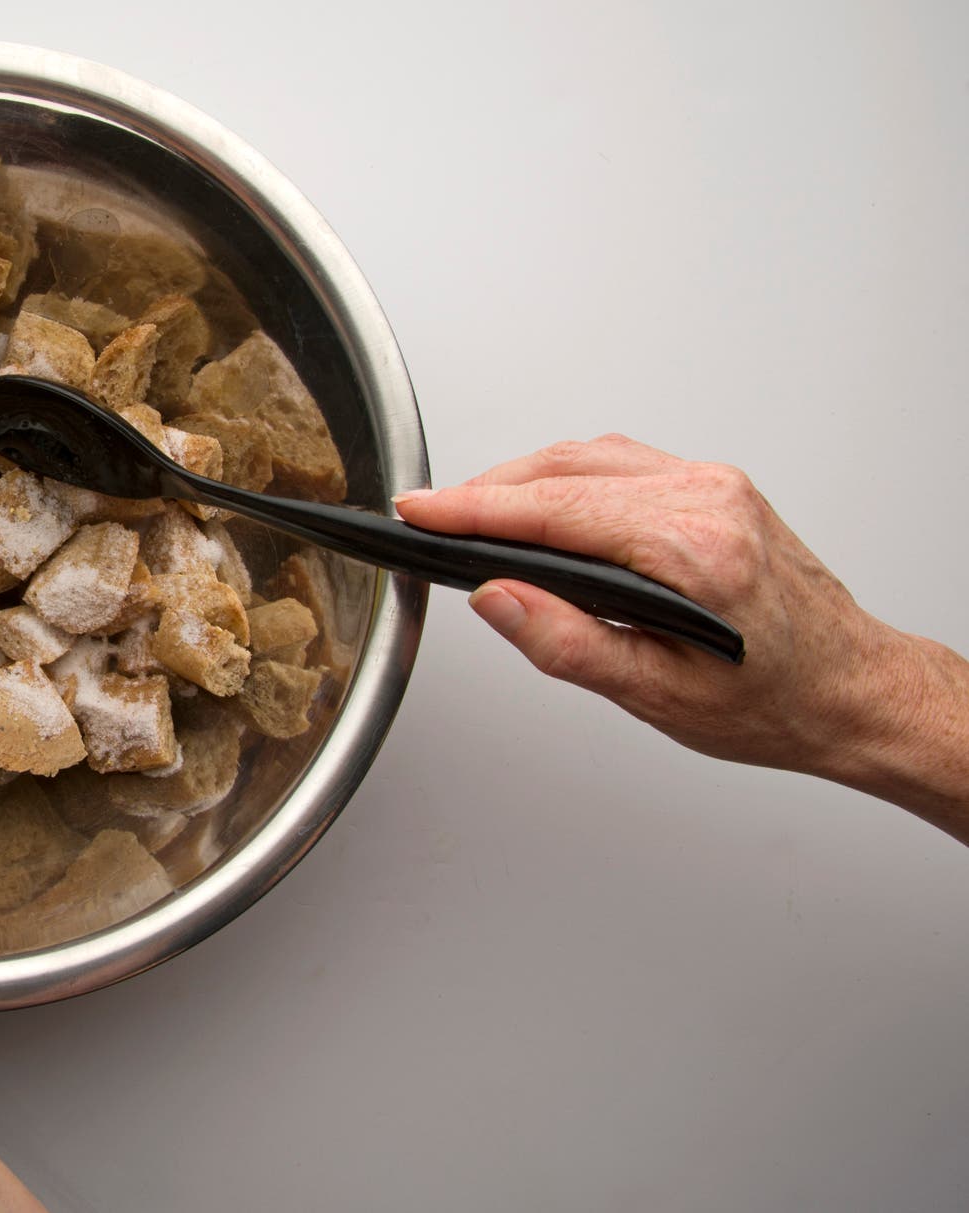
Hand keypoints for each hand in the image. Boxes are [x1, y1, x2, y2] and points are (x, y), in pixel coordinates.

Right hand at [393, 436, 968, 819]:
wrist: (851, 690)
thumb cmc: (772, 702)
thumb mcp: (657, 695)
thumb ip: (567, 644)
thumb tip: (497, 598)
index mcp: (693, 551)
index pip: (555, 511)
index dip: (473, 510)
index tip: (420, 511)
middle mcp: (709, 500)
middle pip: (566, 470)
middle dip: (487, 491)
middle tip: (431, 517)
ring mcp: (716, 484)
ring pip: (590, 456)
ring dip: (523, 480)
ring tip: (472, 515)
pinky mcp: (716, 485)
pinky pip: (622, 461)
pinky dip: (565, 475)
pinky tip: (540, 503)